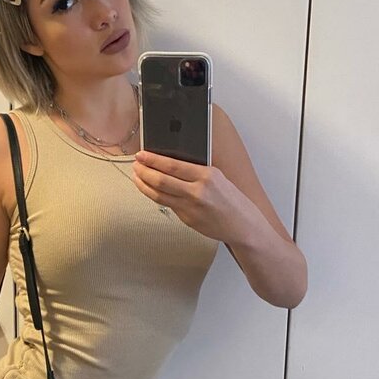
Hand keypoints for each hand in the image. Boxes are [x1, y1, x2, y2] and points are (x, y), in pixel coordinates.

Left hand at [130, 150, 253, 243]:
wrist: (242, 224)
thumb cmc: (231, 199)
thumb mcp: (217, 177)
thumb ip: (195, 171)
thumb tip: (170, 164)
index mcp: (206, 175)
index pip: (172, 165)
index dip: (153, 159)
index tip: (141, 154)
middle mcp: (197, 191)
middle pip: (161, 180)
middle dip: (144, 171)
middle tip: (135, 165)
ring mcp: (191, 207)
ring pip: (159, 194)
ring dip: (144, 184)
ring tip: (137, 176)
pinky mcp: (187, 219)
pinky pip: (167, 205)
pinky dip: (155, 196)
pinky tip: (149, 189)